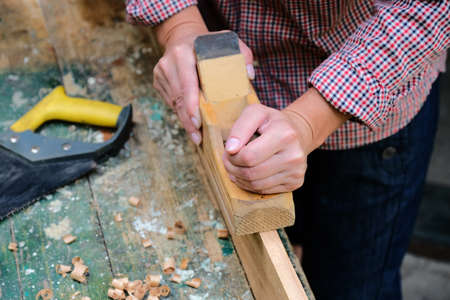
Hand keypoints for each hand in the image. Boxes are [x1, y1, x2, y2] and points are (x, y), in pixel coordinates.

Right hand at [152, 8, 253, 144]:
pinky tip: (191, 124)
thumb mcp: (227, 41)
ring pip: (173, 103)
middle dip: (188, 120)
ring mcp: (160, 73)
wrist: (181, 37)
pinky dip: (181, 113)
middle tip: (198, 138)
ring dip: (185, 120)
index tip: (197, 122)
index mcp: (182, 53)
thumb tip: (249, 75)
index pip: (186, 83)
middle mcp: (168, 63)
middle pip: (179, 98)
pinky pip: (170, 102)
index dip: (191, 105)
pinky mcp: (158, 81)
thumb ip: (242, 54)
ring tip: (196, 136)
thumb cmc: (208, 43)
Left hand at [222, 103, 310, 193]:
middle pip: (251, 173)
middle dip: (233, 168)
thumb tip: (231, 149)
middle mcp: (294, 155)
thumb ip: (240, 128)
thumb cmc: (271, 123)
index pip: (249, 156)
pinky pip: (264, 190)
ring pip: (256, 185)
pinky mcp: (295, 183)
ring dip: (240, 178)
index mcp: (285, 134)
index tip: (229, 151)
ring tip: (236, 167)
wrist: (297, 133)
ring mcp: (296, 171)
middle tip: (229, 160)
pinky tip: (248, 174)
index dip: (233, 156)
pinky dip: (250, 185)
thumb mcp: (255, 113)